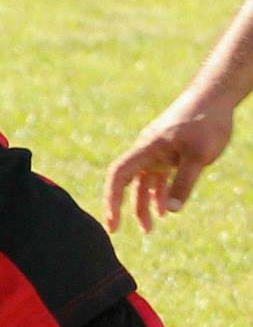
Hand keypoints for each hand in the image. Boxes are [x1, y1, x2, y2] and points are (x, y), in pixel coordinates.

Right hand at [103, 97, 235, 231]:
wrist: (215, 97)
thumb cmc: (206, 122)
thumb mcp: (198, 156)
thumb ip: (184, 183)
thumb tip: (171, 211)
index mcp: (147, 148)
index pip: (119, 175)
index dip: (111, 198)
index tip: (112, 221)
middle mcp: (147, 150)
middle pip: (127, 181)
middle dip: (121, 206)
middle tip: (115, 230)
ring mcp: (157, 151)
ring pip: (143, 182)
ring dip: (143, 204)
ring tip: (149, 229)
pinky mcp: (169, 152)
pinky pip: (158, 176)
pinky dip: (159, 193)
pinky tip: (165, 209)